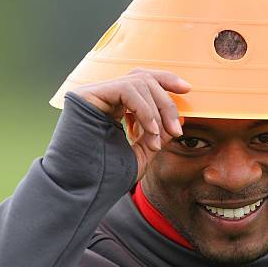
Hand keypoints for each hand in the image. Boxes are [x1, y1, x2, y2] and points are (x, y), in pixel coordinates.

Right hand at [72, 68, 190, 179]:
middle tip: (177, 130)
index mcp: (113, 105)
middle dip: (167, 103)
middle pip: (144, 78)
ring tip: (156, 141)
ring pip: (138, 82)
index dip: (165, 80)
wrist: (79, 187)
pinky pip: (126, 90)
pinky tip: (150, 132)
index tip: (187, 90)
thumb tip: (179, 118)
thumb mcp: (142, 154)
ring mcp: (93, 93)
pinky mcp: (86, 95)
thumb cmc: (106, 176)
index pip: (142, 80)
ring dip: (156, 112)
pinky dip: (144, 111)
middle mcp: (102, 96)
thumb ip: (158, 135)